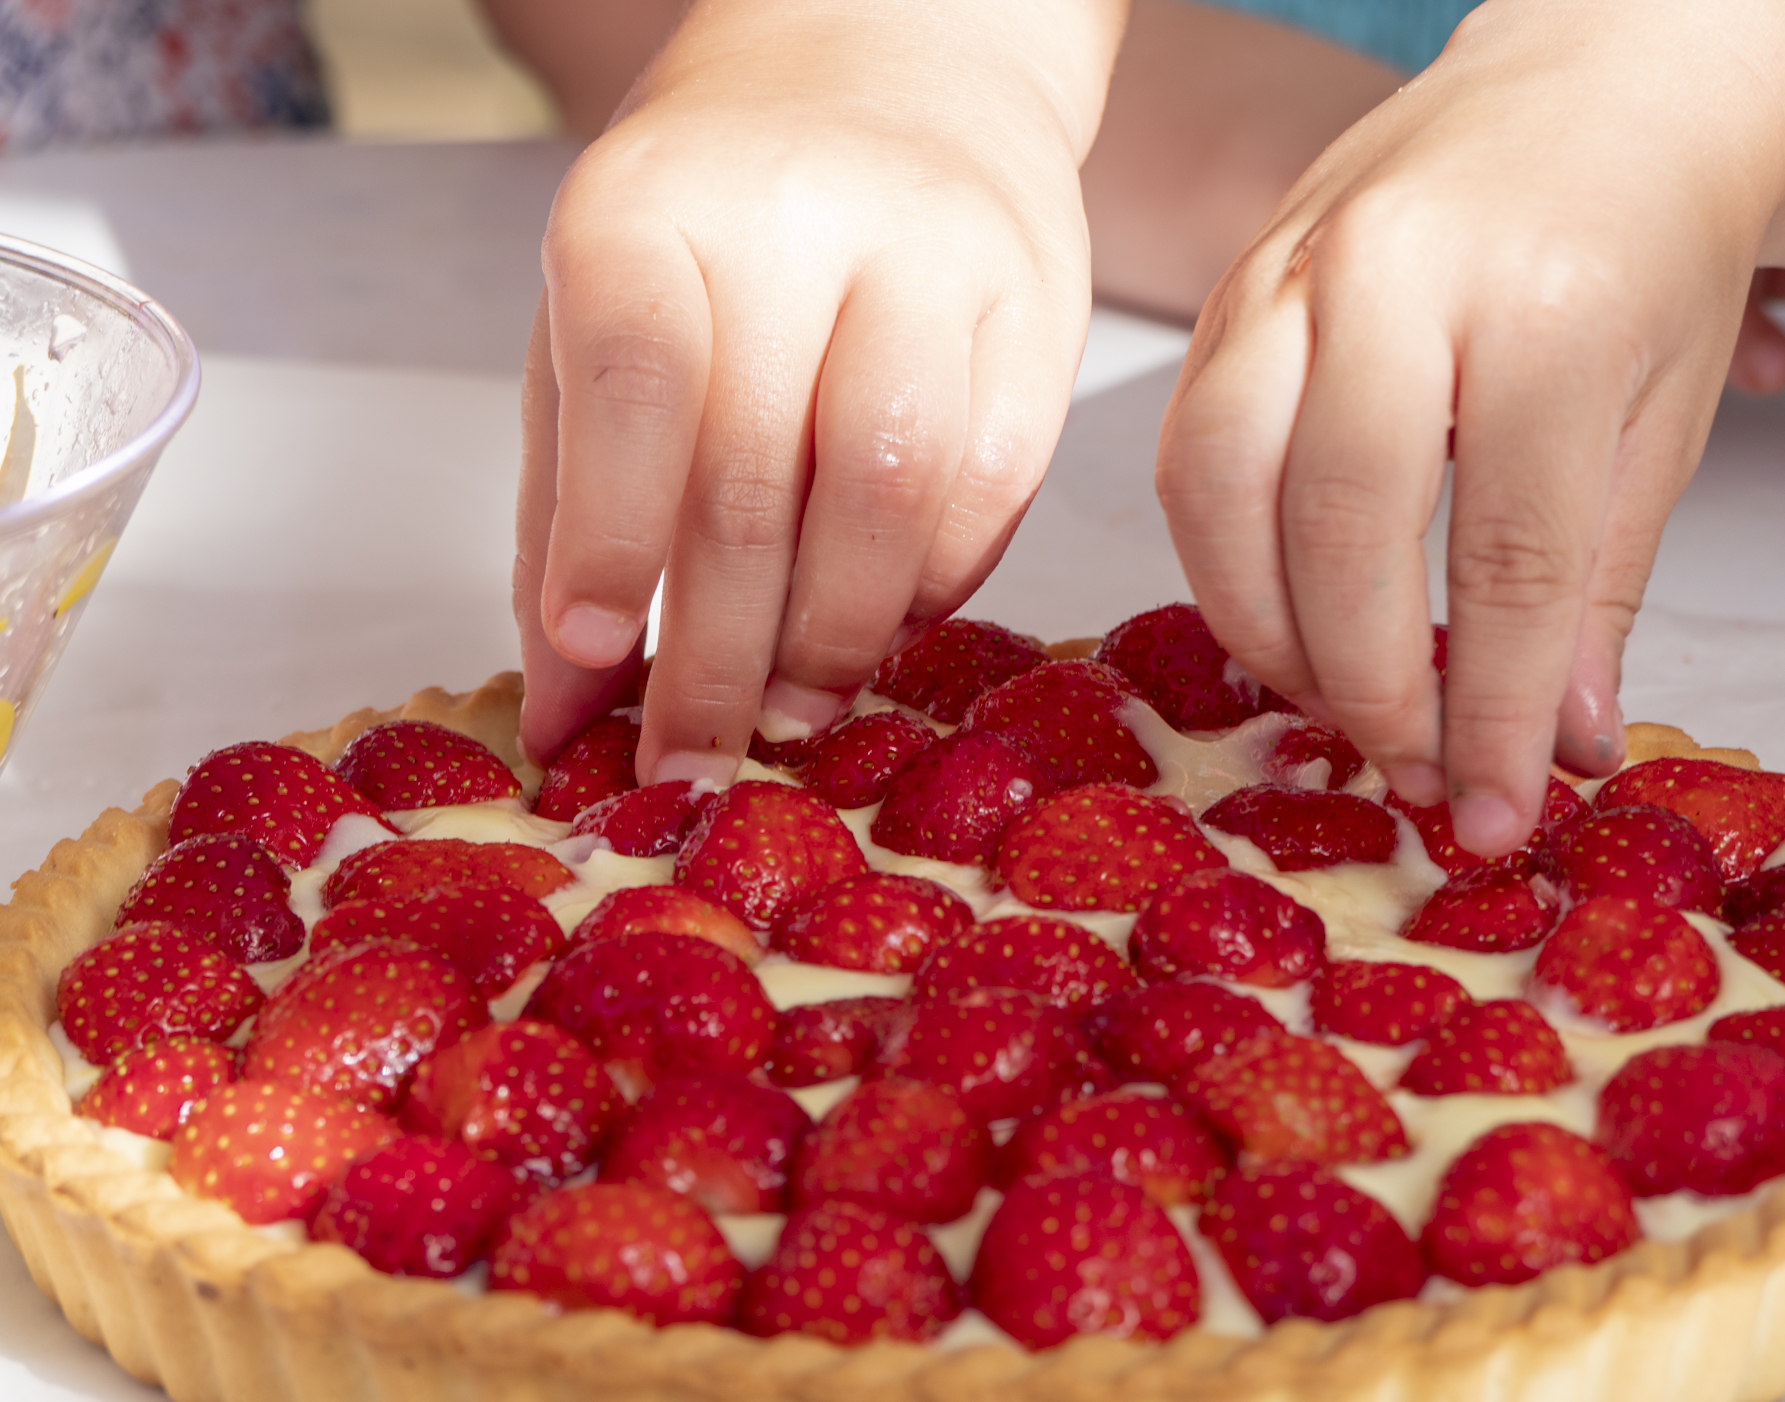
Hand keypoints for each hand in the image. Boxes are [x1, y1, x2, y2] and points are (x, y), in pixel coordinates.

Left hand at [514, 0, 1120, 781]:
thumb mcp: (594, 326)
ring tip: (790, 715)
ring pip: (893, 493)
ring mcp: (938, 258)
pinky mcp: (1039, 313)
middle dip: (720, 656)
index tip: (593, 665)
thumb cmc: (716, 221)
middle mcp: (802, 215)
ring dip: (835, 641)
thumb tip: (564, 712)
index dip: (612, 541)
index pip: (636, 380)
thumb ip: (568, 511)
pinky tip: (874, 626)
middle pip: (762, 472)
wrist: (897, 66)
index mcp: (653, 202)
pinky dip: (926, 592)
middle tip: (692, 767)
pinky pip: (990, 494)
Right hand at [1157, 3, 1784, 856]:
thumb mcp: (1663, 417)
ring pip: (1225, 490)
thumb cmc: (1643, 249)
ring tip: (1340, 701)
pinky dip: (1220, 560)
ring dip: (1271, 633)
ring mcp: (1292, 269)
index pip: (1508, 558)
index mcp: (1547, 307)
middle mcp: (1398, 275)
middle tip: (1416, 767)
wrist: (1592, 85)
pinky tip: (1282, 614)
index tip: (1495, 808)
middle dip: (1372, 685)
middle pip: (1341, 529)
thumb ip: (1598, 586)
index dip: (1496, 711)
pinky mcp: (1231, 286)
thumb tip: (1549, 750)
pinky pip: (1186, 451)